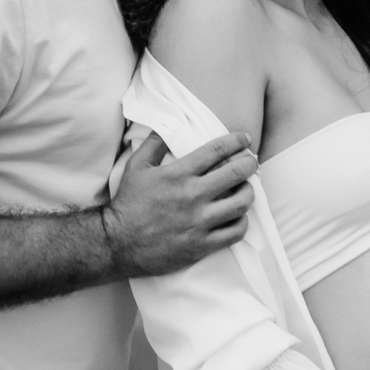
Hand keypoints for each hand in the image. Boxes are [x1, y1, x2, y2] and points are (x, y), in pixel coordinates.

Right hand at [105, 131, 256, 276]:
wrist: (118, 243)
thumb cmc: (128, 203)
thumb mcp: (136, 167)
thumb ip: (154, 143)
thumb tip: (167, 125)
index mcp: (178, 174)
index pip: (217, 151)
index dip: (237, 141)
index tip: (245, 139)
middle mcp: (192, 196)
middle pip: (236, 173)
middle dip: (249, 163)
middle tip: (251, 162)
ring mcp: (199, 222)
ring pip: (241, 203)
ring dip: (248, 192)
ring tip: (246, 188)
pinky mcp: (201, 245)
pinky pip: (235, 232)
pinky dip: (242, 221)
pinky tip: (237, 216)